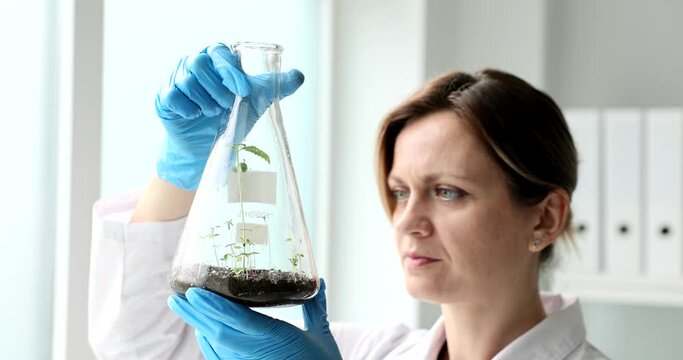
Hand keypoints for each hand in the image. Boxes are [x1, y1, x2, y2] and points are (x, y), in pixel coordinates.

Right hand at [155, 43, 303, 189]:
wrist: (207, 147)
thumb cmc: (230, 118)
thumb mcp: (257, 101)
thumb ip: (276, 87)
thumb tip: (299, 76)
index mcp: (215, 59)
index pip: (219, 53)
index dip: (230, 71)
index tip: (244, 91)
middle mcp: (193, 65)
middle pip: (199, 63)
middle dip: (217, 88)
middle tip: (227, 106)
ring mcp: (176, 80)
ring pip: (186, 80)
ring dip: (204, 101)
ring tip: (213, 113)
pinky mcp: (164, 98)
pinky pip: (173, 97)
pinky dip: (188, 109)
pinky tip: (196, 116)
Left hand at [167, 280, 340, 359]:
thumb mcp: (321, 334)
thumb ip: (316, 307)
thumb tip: (322, 282)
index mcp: (275, 338)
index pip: (237, 320)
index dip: (214, 307)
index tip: (195, 293)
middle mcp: (257, 352)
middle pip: (218, 331)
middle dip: (195, 314)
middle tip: (176, 298)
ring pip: (216, 345)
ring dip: (198, 325)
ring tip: (183, 307)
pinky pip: (221, 358)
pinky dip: (208, 343)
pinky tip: (202, 331)